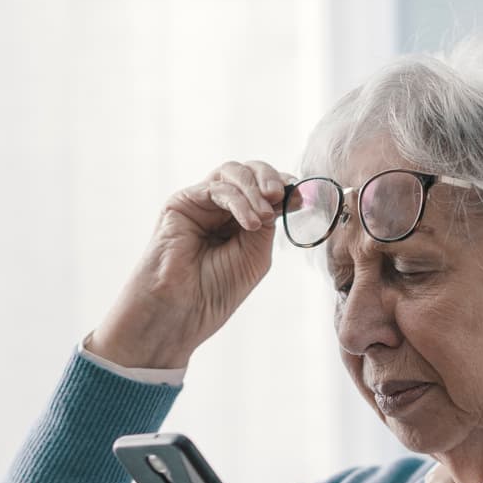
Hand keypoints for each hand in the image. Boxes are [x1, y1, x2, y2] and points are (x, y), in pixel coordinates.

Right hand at [89, 161, 291, 368]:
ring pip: (232, 173)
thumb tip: (284, 194)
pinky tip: (250, 223)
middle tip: (282, 195)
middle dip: (270, 179)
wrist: (181, 310)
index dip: (283, 187)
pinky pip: (216, 188)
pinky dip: (239, 201)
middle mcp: (219, 209)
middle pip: (249, 172)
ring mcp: (200, 203)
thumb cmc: (215, 291)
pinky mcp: (182, 202)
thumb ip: (267, 223)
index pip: (263, 190)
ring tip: (265, 215)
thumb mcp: (256, 254)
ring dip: (255, 189)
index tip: (300, 195)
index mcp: (238, 222)